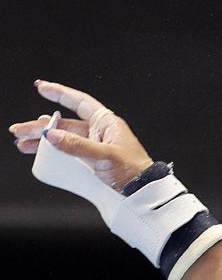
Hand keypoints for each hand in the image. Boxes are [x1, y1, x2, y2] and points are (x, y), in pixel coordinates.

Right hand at [9, 79, 153, 190]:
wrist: (144, 192)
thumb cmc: (134, 171)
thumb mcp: (105, 156)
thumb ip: (78, 146)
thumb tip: (51, 135)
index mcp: (106, 123)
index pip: (80, 102)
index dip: (60, 93)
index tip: (41, 87)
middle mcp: (99, 132)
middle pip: (64, 123)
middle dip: (40, 126)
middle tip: (19, 131)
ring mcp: (94, 146)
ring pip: (63, 139)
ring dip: (42, 140)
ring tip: (23, 144)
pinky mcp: (92, 161)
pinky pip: (68, 153)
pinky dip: (53, 153)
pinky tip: (40, 154)